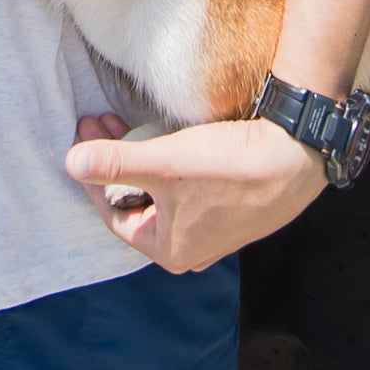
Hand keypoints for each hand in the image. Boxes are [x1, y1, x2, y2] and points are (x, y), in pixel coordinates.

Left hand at [65, 112, 325, 273]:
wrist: (298, 155)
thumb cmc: (230, 166)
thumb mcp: (164, 162)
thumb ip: (115, 162)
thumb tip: (71, 163)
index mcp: (169, 249)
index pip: (113, 212)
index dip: (93, 172)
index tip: (84, 133)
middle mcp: (192, 248)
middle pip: (137, 200)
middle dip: (116, 160)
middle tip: (101, 120)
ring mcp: (215, 229)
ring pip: (163, 191)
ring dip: (142, 156)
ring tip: (128, 120)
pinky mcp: (235, 207)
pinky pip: (187, 187)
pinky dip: (170, 161)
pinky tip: (168, 134)